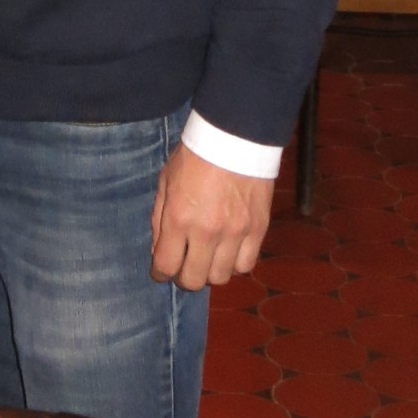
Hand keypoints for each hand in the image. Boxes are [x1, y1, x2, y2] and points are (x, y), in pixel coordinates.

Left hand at [150, 144, 273, 290]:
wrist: (234, 137)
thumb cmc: (194, 157)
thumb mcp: (166, 182)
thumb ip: (159, 219)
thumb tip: (159, 252)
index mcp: (178, 218)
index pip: (166, 266)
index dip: (161, 274)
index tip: (161, 271)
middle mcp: (206, 231)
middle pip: (194, 280)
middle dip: (184, 277)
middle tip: (184, 265)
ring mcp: (235, 233)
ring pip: (221, 277)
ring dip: (210, 271)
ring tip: (207, 258)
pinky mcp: (258, 229)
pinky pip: (246, 265)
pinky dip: (235, 263)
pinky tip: (229, 251)